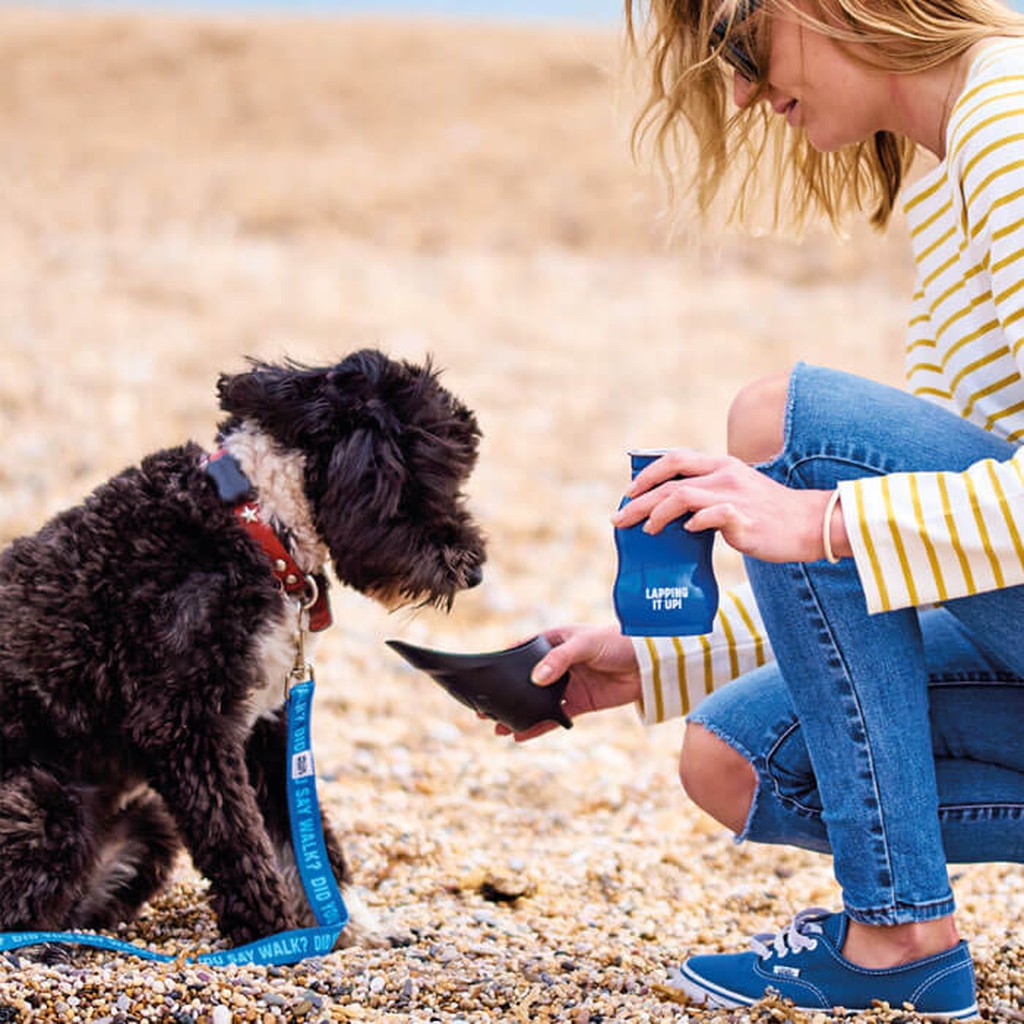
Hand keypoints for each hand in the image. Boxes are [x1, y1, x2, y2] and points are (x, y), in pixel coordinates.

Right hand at [496, 624, 640, 741]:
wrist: (649, 662)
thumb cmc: (617, 641)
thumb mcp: (585, 644)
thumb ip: (559, 659)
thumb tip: (535, 678)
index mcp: (553, 641)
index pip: (521, 652)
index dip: (504, 663)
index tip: (486, 676)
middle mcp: (556, 664)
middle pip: (525, 681)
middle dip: (506, 695)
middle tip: (484, 709)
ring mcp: (567, 685)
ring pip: (536, 702)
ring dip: (519, 714)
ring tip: (498, 727)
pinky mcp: (579, 703)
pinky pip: (554, 717)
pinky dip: (538, 727)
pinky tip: (522, 736)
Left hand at [610, 448, 839, 563]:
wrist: (809, 524)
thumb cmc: (769, 514)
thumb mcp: (737, 491)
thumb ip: (709, 494)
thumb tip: (676, 514)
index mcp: (721, 466)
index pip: (675, 459)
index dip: (648, 473)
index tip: (629, 492)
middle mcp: (724, 475)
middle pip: (670, 481)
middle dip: (639, 500)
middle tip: (620, 519)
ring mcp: (733, 496)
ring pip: (682, 496)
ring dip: (657, 513)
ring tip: (646, 530)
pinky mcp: (743, 518)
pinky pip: (710, 517)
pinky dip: (693, 523)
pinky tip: (685, 532)